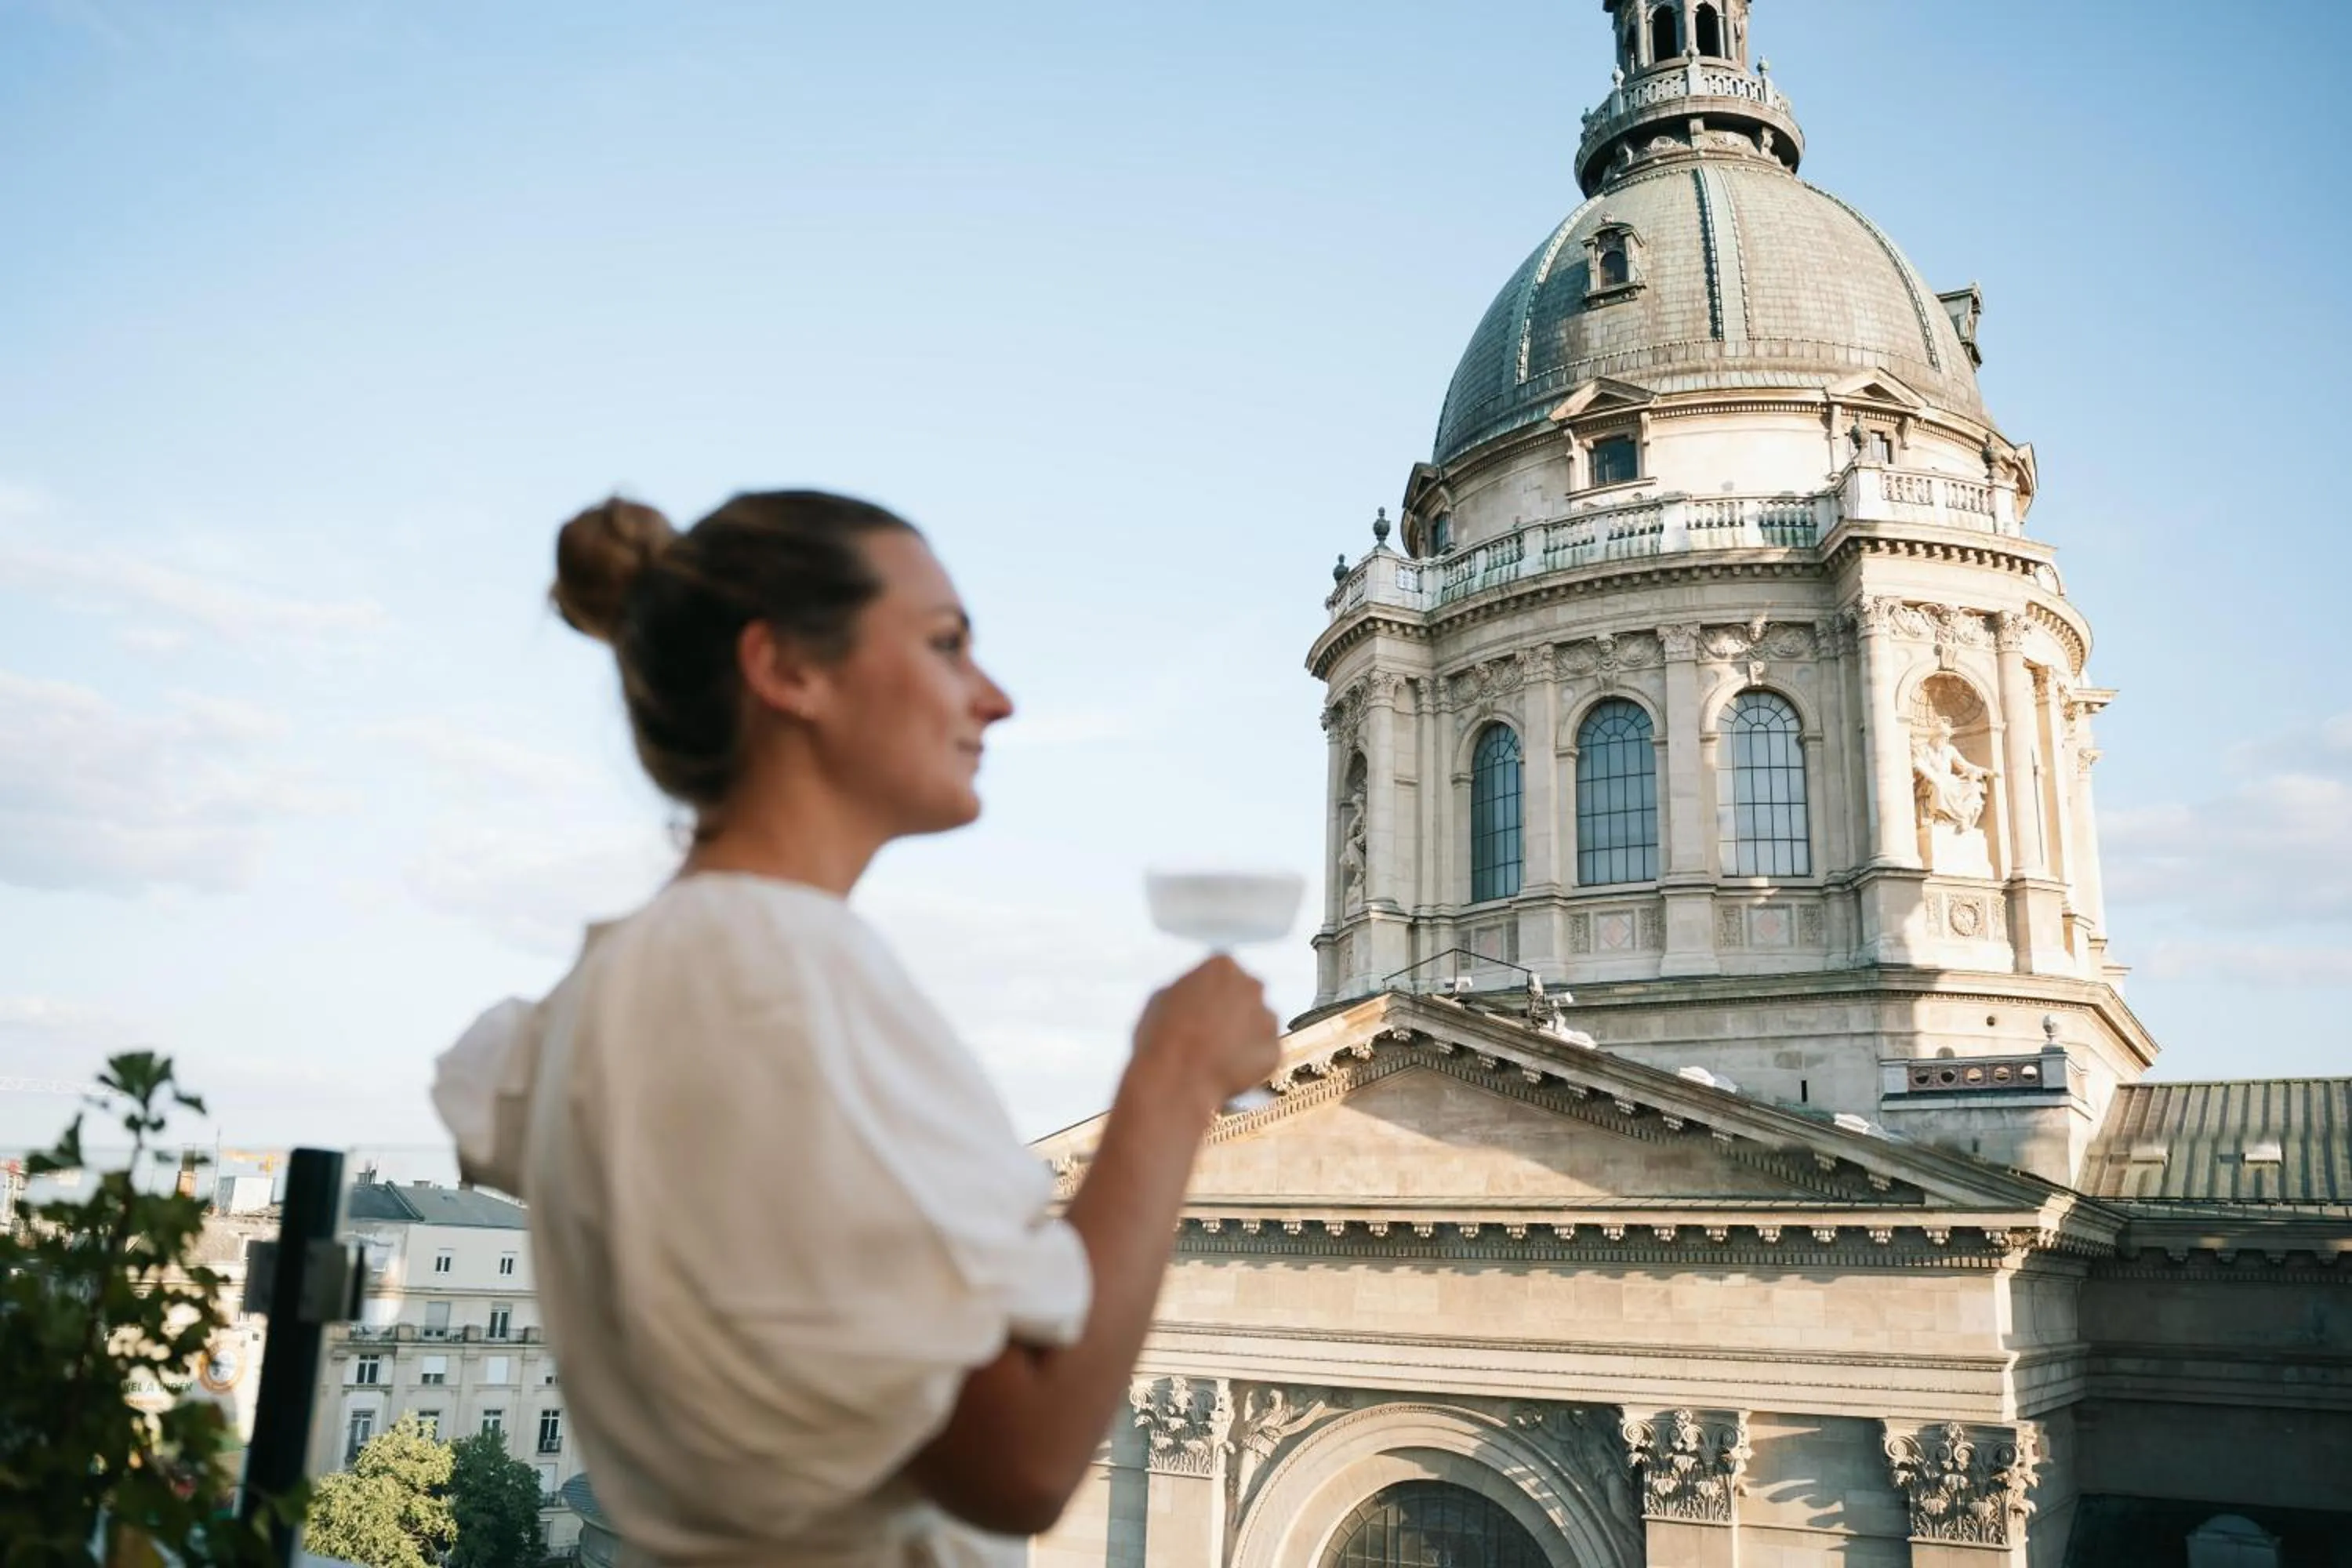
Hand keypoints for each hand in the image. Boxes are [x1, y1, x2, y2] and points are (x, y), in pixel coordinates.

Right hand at [1131, 956, 1280, 1109]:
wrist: (1178, 1079)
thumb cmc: (1163, 1039)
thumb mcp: (1162, 998)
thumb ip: (1187, 988)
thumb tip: (1192, 995)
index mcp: (1222, 966)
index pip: (1224, 973)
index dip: (1212, 994)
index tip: (1204, 1008)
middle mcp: (1251, 986)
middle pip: (1246, 995)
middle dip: (1233, 1010)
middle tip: (1212, 1033)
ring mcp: (1266, 1017)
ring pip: (1258, 1024)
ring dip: (1244, 1035)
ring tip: (1218, 1056)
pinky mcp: (1274, 1048)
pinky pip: (1264, 1053)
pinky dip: (1251, 1061)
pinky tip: (1228, 1070)